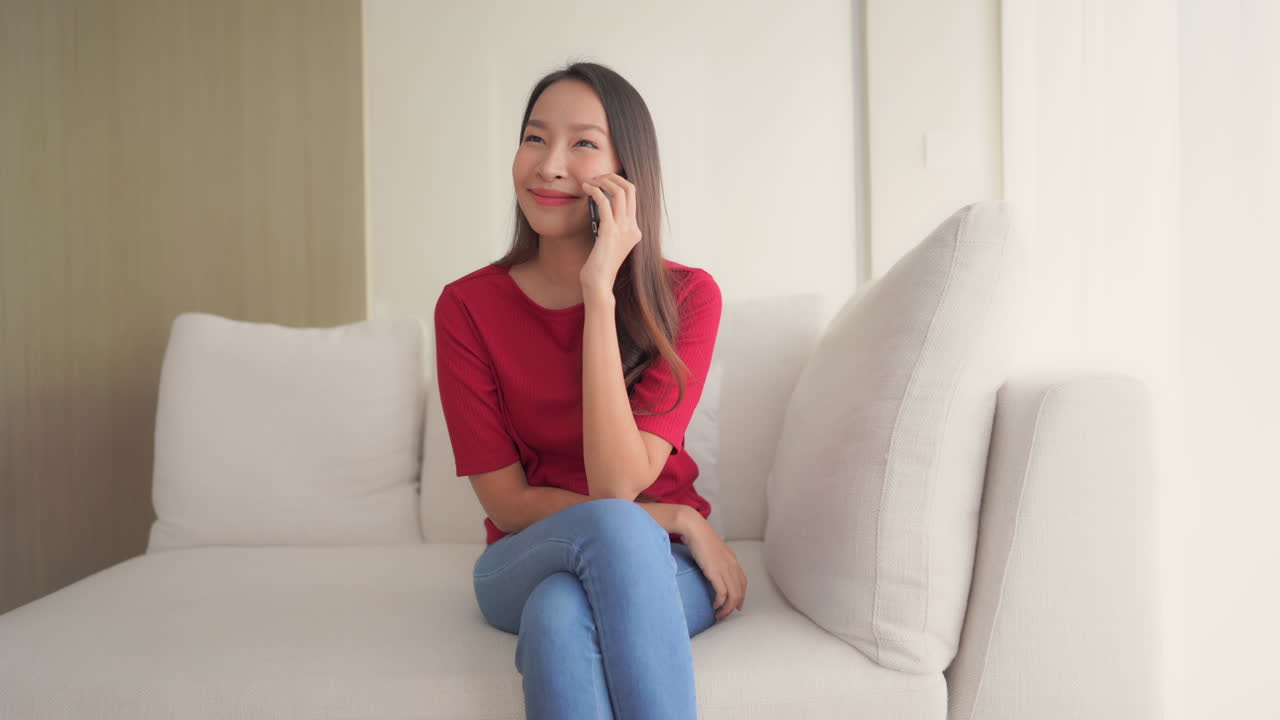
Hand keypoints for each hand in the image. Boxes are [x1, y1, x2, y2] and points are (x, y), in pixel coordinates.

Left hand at [578, 172, 641, 293]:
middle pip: (630, 189)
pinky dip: (594, 192)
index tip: (601, 182)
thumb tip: (599, 205)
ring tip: (589, 181)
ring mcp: (624, 229)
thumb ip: (610, 226)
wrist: (599, 283)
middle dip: (613, 177)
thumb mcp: (609, 243)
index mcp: (635, 230)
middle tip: (596, 177)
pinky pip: (604, 202)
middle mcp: (633, 228)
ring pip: (619, 191)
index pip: (632, 197)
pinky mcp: (610, 231)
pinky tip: (585, 190)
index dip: (617, 183)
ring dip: (603, 181)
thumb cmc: (599, 266)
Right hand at [680, 511, 747, 620]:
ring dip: (727, 608)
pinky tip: (714, 606)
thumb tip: (711, 566)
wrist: (694, 528)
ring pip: (733, 595)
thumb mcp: (712, 549)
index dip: (741, 595)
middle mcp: (732, 565)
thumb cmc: (699, 536)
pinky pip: (723, 593)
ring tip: (719, 614)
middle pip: (740, 591)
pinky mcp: (715, 572)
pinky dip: (720, 603)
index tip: (736, 604)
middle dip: (734, 605)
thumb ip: (715, 559)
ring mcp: (725, 569)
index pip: (743, 581)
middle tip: (727, 614)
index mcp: (732, 559)